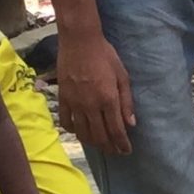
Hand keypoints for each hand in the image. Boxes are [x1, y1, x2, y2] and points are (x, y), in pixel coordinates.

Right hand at [55, 29, 136, 155]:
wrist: (79, 41)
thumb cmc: (105, 55)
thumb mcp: (122, 76)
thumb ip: (127, 101)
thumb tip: (131, 124)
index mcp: (108, 99)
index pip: (116, 131)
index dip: (122, 144)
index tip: (126, 151)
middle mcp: (91, 105)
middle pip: (100, 136)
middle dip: (109, 148)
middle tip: (115, 152)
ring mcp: (75, 103)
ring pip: (83, 133)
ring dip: (93, 143)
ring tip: (100, 145)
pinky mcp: (63, 98)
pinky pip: (66, 121)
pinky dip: (73, 131)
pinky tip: (80, 132)